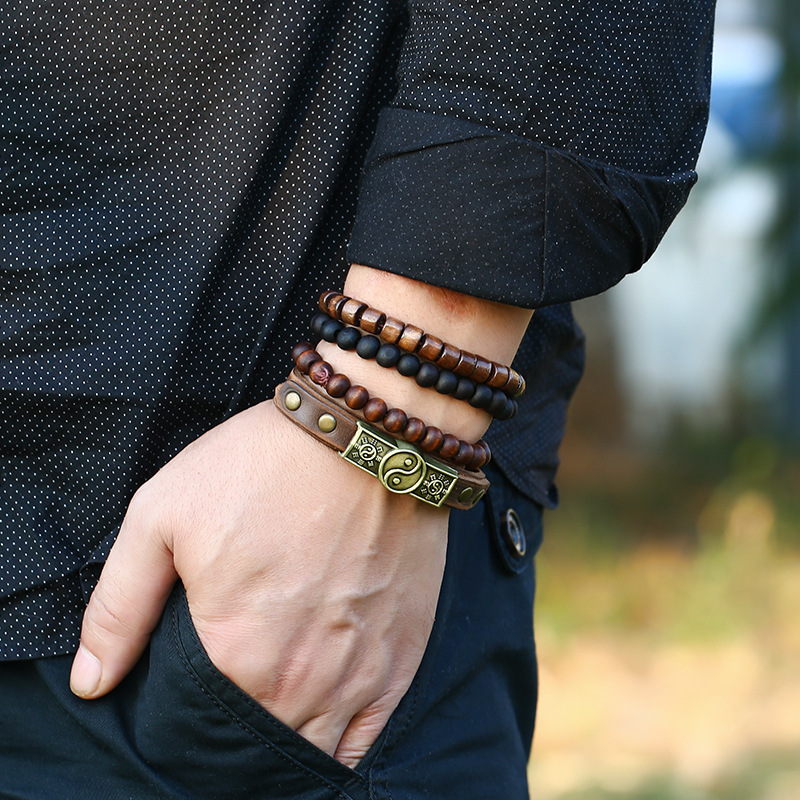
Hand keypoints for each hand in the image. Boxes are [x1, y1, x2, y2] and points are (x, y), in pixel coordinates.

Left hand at [70, 399, 448, 765]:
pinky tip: (325, 731)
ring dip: (290, 743)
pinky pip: (370, 737)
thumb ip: (120, 610)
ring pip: (315, 750)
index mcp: (238, 657)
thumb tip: (92, 683)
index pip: (203, 733)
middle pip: (262, 747)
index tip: (192, 701)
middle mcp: (303, 683)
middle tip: (232, 703)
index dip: (190, 728)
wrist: (365, 434)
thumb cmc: (262, 466)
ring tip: (272, 721)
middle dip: (240, 740)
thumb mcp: (162, 517)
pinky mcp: (402, 653)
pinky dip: (343, 746)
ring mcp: (360, 673)